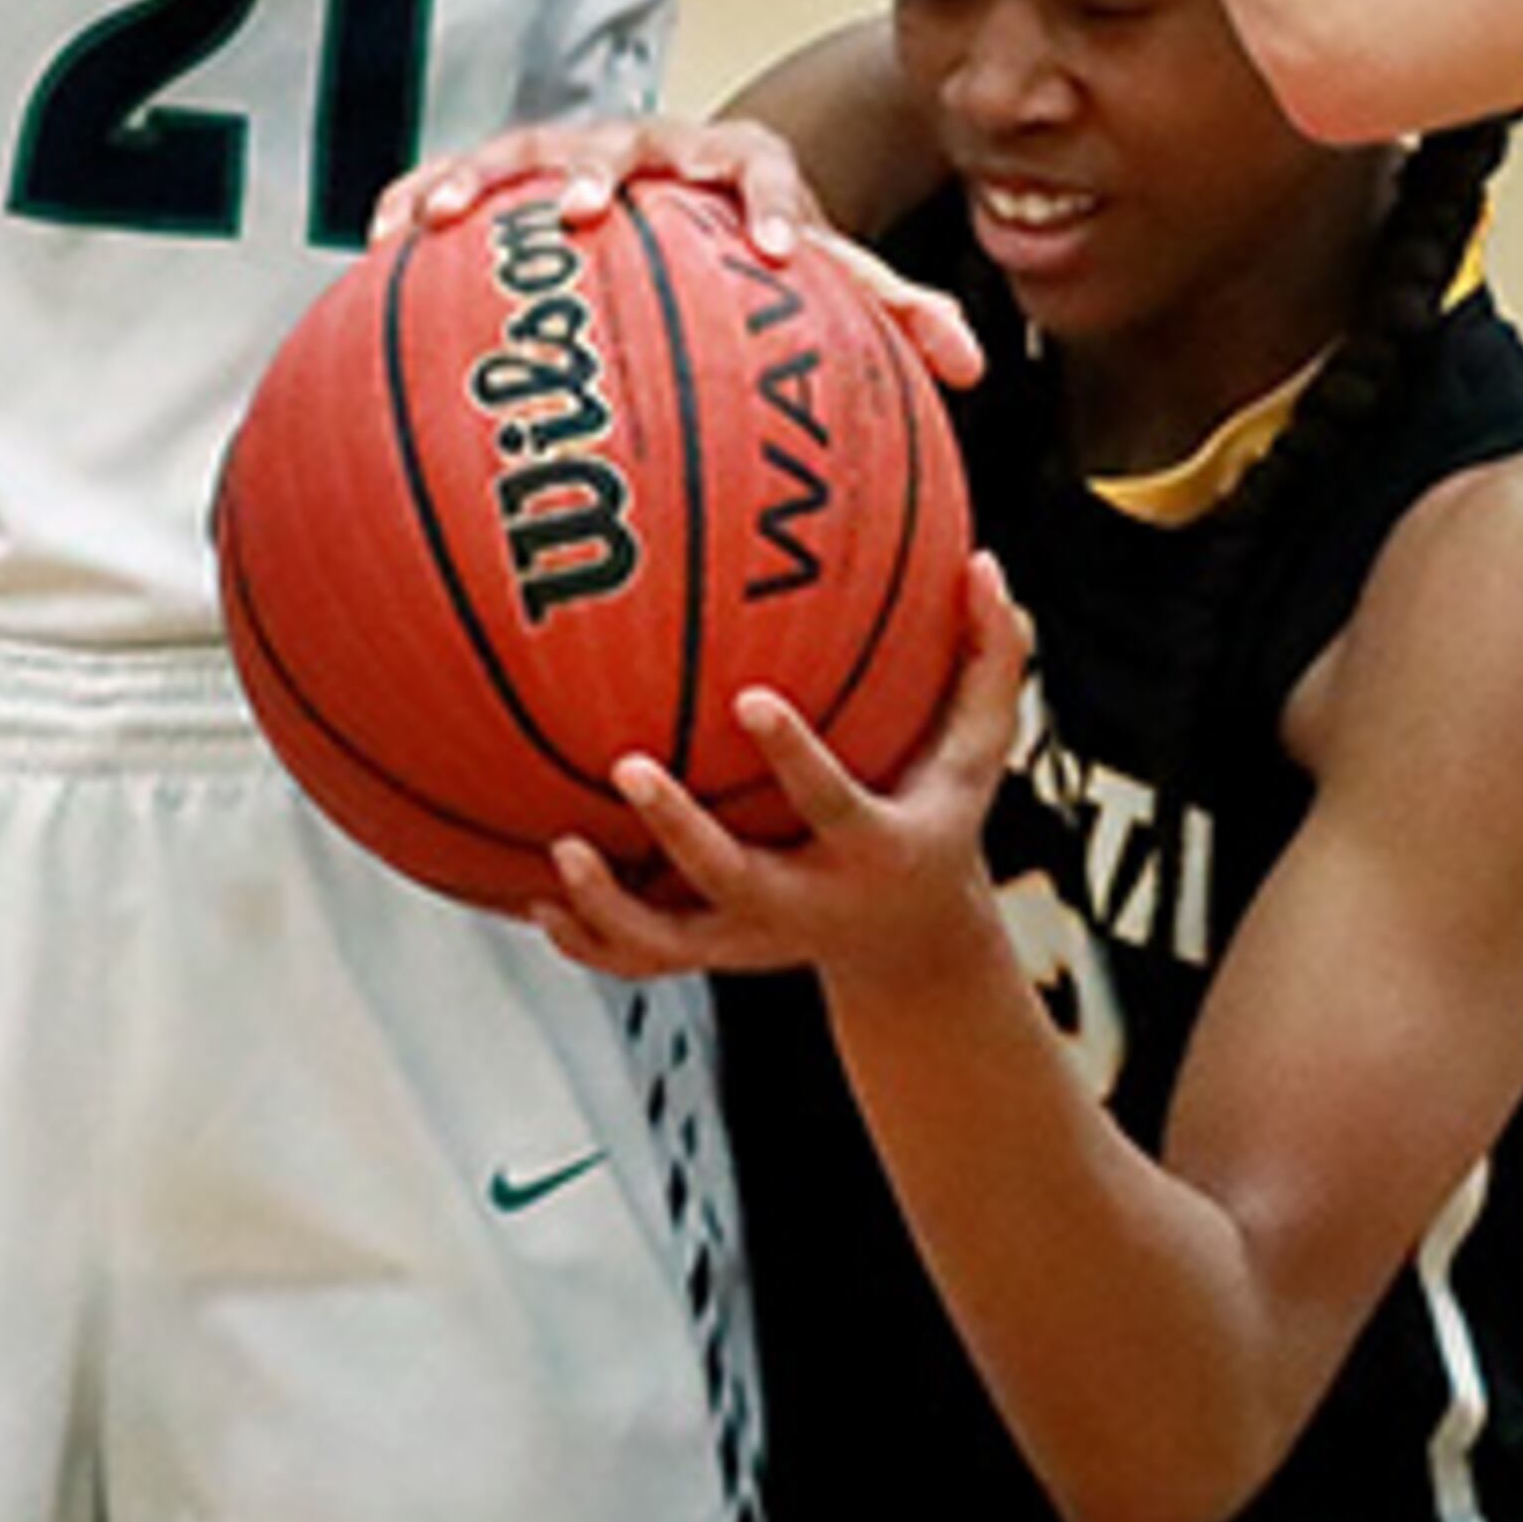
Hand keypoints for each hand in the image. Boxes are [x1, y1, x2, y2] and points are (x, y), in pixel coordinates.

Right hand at [375, 108, 980, 387]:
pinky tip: (377, 242)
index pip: (762, 170)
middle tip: (579, 210)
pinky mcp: (517, 169)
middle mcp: (660, 147)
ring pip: (525, 149)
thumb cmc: (764, 246)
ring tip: (437, 219)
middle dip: (599, 169)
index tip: (769, 247)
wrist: (705, 182)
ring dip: (484, 180)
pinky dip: (422, 199)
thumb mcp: (827, 271)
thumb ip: (894, 316)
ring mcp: (580, 149)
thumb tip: (978, 370)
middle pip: (626, 144)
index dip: (767, 204)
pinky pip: (459, 176)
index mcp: (743, 166)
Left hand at [537, 556, 1032, 984]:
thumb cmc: (939, 813)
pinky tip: (533, 898)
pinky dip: (588, 940)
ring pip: (671, 942)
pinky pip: (641, 961)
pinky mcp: (715, 958)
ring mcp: (754, 940)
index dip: (793, 757)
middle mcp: (810, 903)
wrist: (911, 943)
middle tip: (627, 765)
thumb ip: (989, 659)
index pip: (833, 803)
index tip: (749, 698)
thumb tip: (986, 560)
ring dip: (610, 907)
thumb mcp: (977, 750)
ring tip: (560, 851)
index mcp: (874, 847)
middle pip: (734, 878)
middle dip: (679, 831)